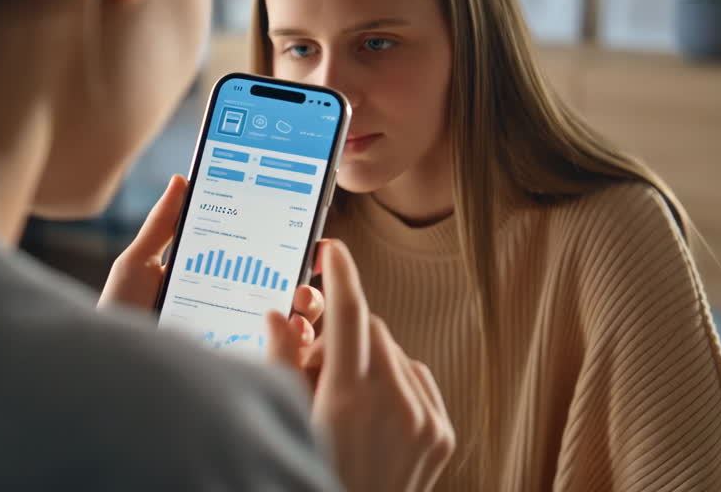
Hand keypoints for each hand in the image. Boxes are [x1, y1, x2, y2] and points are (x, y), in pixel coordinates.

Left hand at [99, 176, 324, 342]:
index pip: (264, 267)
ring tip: (303, 301)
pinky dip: (292, 346)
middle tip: (311, 269)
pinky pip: (275, 361)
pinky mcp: (235, 368)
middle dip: (309, 284)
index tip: (311, 238)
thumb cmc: (120, 313)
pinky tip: (291, 332)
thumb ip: (163, 225)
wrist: (105, 361)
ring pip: (291, 329)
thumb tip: (182, 180)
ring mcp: (236, 343)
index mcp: (217, 284)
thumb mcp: (139, 265)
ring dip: (309, 311)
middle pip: (286, 297)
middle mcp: (233, 314)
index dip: (292, 253)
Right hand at [269, 240, 454, 491]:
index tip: (334, 252)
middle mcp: (393, 406)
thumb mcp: (289, 422)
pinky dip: (396, 381)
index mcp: (349, 401)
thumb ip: (283, 364)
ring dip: (370, 360)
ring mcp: (424, 421)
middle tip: (316, 368)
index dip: (340, 276)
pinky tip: (374, 410)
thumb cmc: (316, 476)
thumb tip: (279, 316)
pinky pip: (418, 378)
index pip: (347, 317)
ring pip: (395, 352)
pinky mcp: (441, 434)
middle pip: (371, 330)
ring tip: (344, 400)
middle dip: (343, 336)